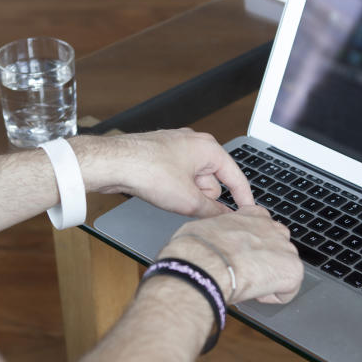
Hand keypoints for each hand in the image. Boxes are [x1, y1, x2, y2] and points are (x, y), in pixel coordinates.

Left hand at [70, 129, 253, 217]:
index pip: (236, 176)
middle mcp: (194, 143)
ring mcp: (175, 147)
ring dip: (187, 194)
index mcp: (208, 148)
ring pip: (193, 181)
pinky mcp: (160, 155)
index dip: (243, 198)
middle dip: (204, 197)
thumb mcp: (188, 200)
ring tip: (169, 198)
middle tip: (189, 206)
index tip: (248, 213)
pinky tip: (160, 193)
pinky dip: (173, 189)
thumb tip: (226, 218)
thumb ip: (213, 211)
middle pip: (212, 181)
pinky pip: (177, 177)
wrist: (112, 163)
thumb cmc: (148, 170)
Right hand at [157, 206, 301, 303]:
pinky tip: (253, 293)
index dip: (252, 247)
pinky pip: (286, 291)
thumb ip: (218, 233)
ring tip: (245, 284)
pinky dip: (271, 297)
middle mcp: (272, 227)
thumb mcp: (204, 229)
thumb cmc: (196, 248)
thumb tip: (209, 242)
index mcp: (252, 215)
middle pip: (277, 248)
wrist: (202, 264)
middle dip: (264, 262)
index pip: (262, 228)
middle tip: (243, 273)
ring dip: (267, 279)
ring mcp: (285, 248)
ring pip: (282, 269)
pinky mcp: (293, 270)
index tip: (241, 256)